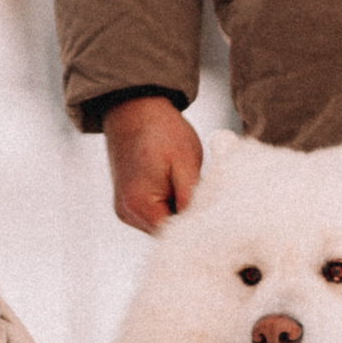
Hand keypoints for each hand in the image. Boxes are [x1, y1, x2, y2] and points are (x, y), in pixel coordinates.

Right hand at [103, 97, 202, 233]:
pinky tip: (176, 184)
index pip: (177, 236)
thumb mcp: (186, 162)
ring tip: (187, 183)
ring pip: (162, 224)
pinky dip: (168, 204)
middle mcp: (127, 213)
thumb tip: (204, 226)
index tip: (217, 211)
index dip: (199, 226)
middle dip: (189, 218)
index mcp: (140, 205)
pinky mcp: (127, 203)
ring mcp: (124, 209)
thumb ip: (192, 199)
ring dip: (178, 210)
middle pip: (168, 232)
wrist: (133, 107)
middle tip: (207, 194)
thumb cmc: (162, 130)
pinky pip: (154, 214)